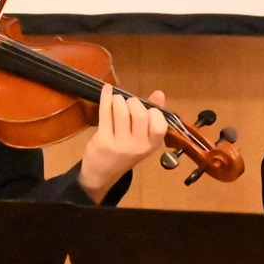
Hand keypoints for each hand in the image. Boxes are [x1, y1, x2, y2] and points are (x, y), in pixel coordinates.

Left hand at [78, 86, 167, 200]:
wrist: (103, 173)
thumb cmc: (125, 151)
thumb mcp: (143, 138)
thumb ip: (152, 115)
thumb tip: (159, 93)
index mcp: (152, 144)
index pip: (160, 124)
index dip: (153, 111)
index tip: (145, 109)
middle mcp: (138, 146)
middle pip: (140, 114)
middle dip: (133, 102)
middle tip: (127, 103)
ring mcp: (120, 144)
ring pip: (122, 112)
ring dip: (118, 100)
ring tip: (116, 101)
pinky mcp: (103, 141)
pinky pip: (105, 113)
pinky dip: (106, 98)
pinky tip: (106, 90)